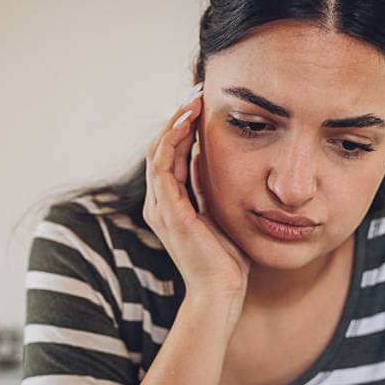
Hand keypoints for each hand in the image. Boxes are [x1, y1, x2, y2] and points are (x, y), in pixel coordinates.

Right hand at [143, 82, 250, 320]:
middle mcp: (159, 204)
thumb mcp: (221, 214)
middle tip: (199, 91)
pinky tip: (187, 121)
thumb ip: (211, 189)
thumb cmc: (227, 261)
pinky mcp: (169, 211)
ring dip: (174, 121)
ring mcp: (161, 207)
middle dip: (178, 116)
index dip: (183, 127)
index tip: (203, 104)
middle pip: (160, 147)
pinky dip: (172, 139)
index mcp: (170, 205)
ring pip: (157, 150)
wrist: (222, 293)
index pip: (170, 155)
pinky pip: (162, 165)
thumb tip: (210, 160)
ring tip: (193, 99)